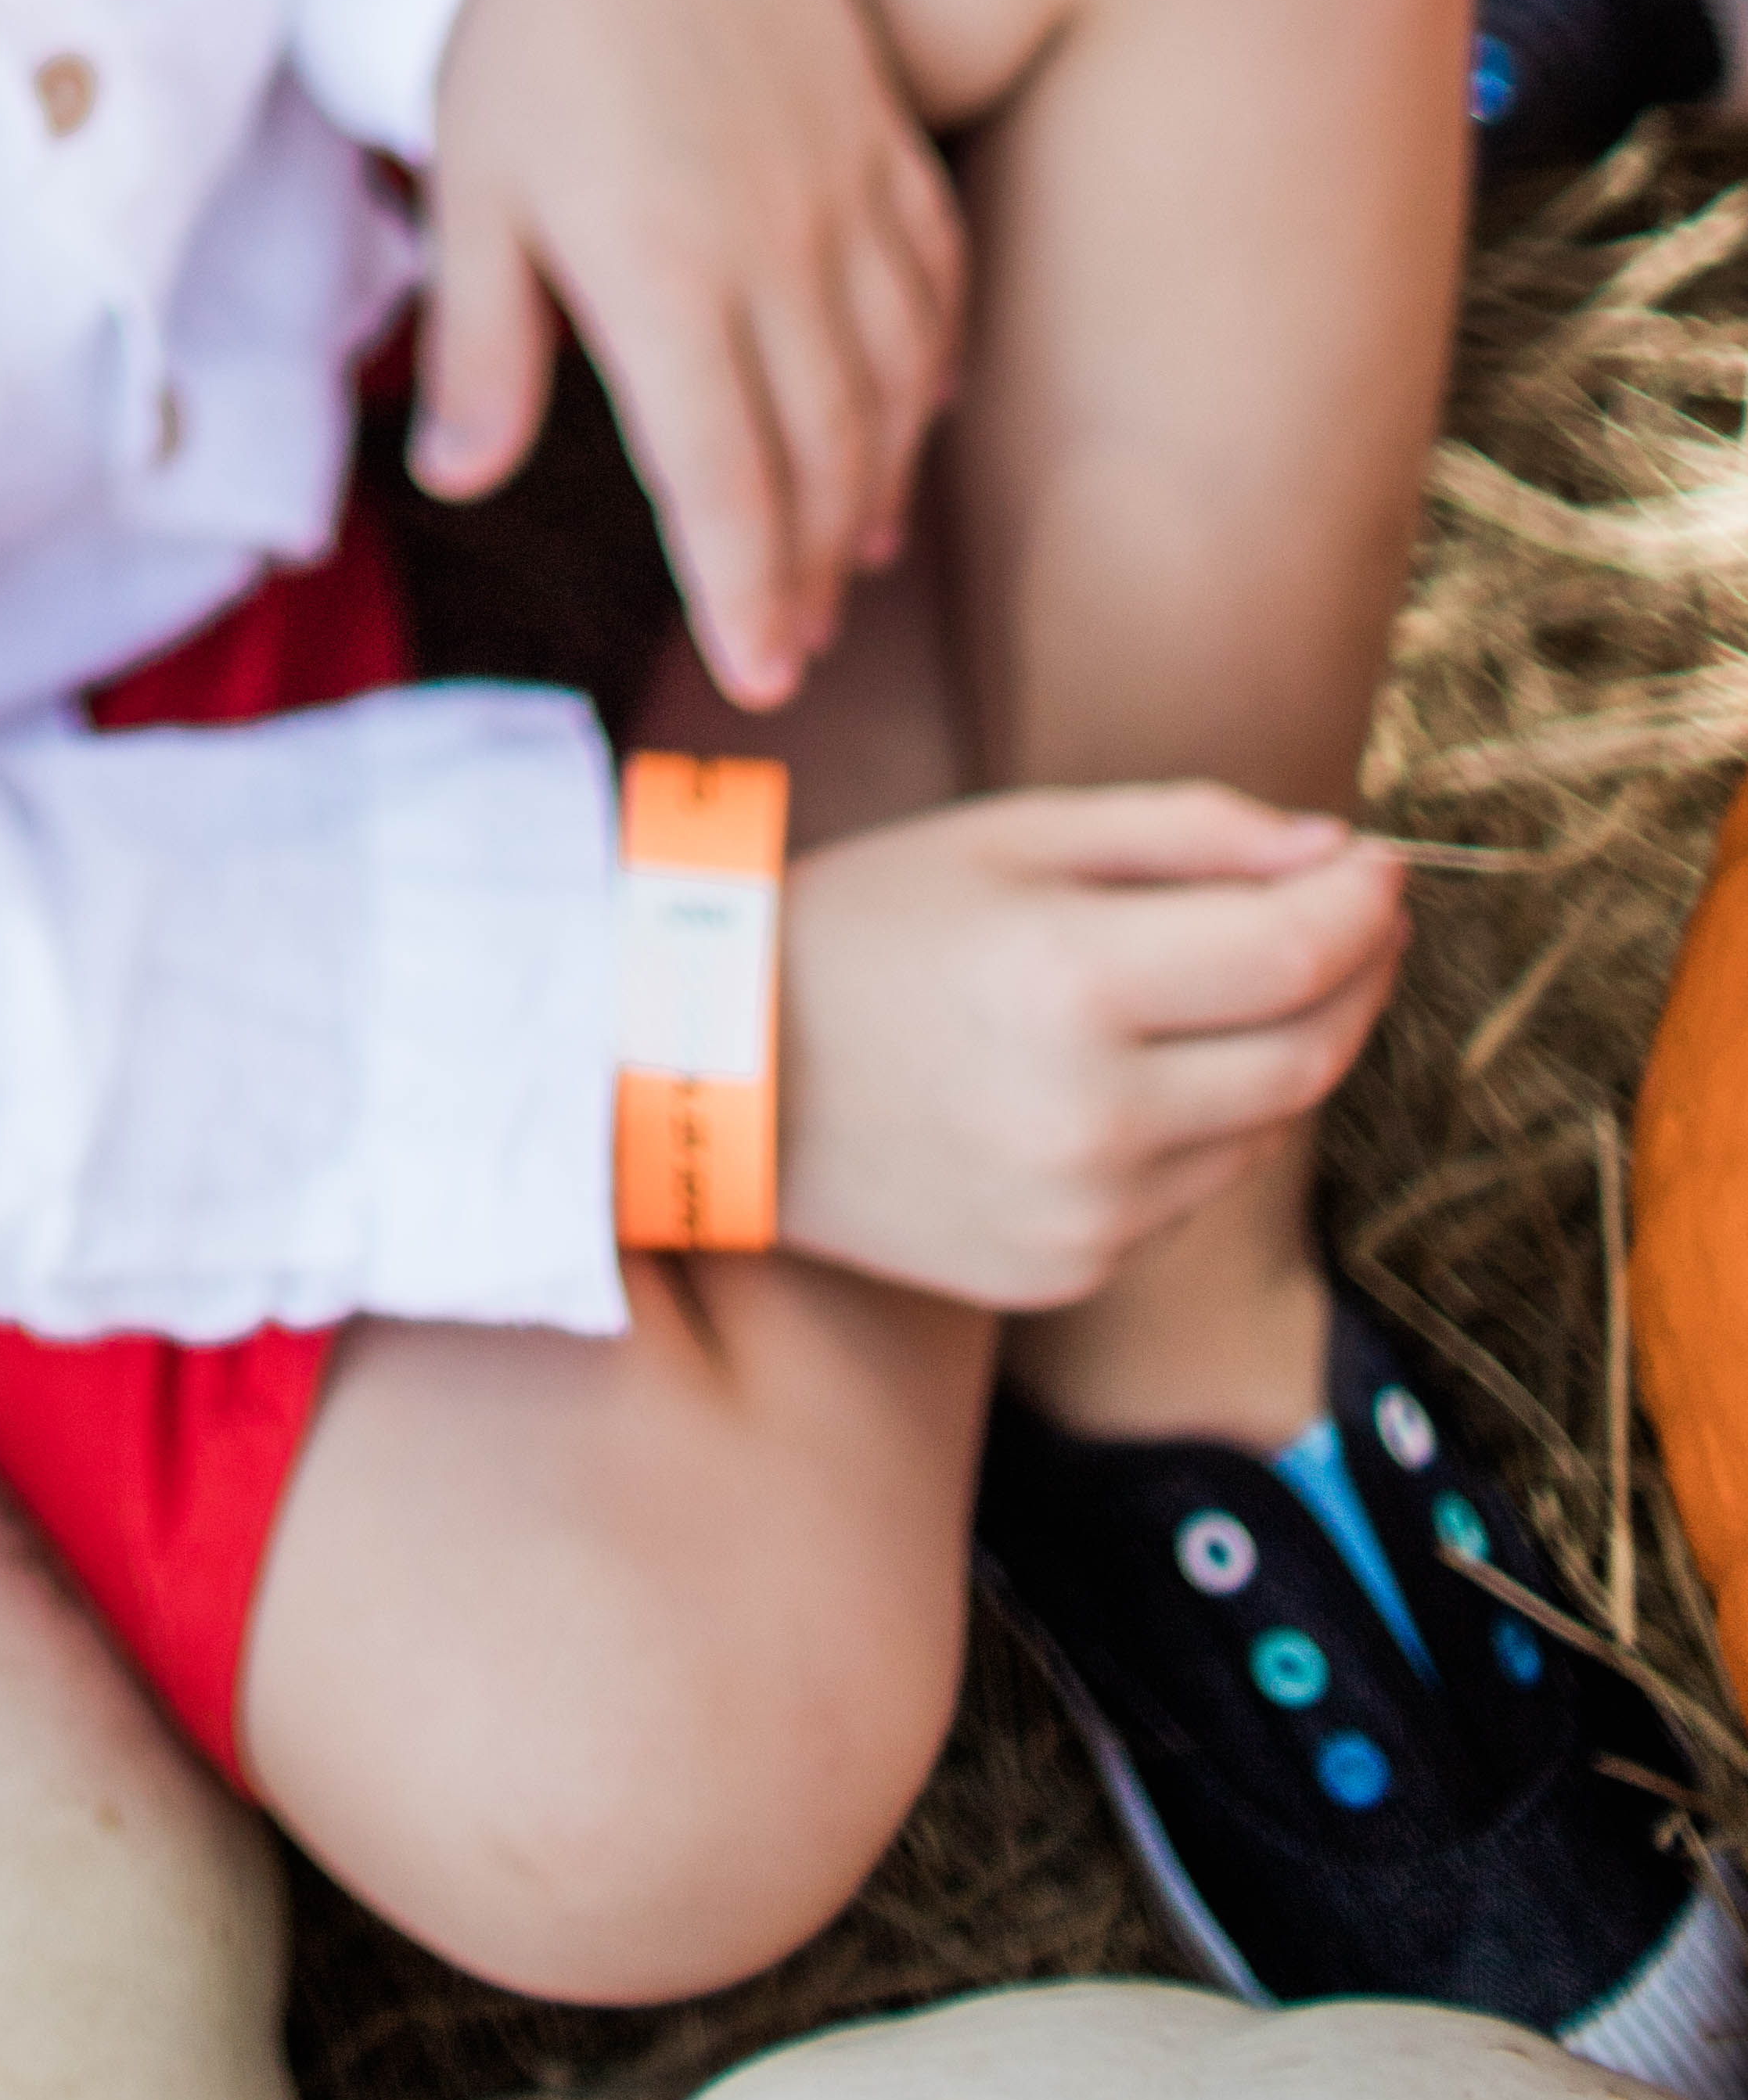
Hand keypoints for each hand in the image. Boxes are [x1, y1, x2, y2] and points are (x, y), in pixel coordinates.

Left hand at [424, 0, 963, 704]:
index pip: (731, 486)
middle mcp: (779, 249)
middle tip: (793, 645)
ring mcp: (844, 184)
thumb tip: (458, 480)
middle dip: (815, 567)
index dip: (750, 595)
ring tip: (858, 552)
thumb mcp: (470, 188)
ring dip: (880, 480)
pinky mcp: (878, 125)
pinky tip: (918, 407)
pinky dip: (932, 359)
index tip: (758, 676)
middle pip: (826, 453)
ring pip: (895, 378)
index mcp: (666, 282)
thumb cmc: (513, 16)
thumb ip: (482, 347)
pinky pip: (935, 272)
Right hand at [775, 785, 1408, 1305]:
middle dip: (1358, 972)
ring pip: (1265, 1125)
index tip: (1383, 864)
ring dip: (1286, 1046)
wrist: (716, 1074)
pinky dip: (1205, 1120)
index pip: (1300, 952)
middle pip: (1312, 1050)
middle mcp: (1094, 1115)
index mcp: (1073, 980)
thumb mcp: (1010, 836)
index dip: (1365, 903)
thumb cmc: (866, 924)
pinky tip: (1149, 1066)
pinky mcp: (1071, 1267)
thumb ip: (1186, 832)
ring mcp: (1086, 1211)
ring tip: (1243, 978)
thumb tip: (1339, 852)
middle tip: (1358, 915)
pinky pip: (1192, 1188)